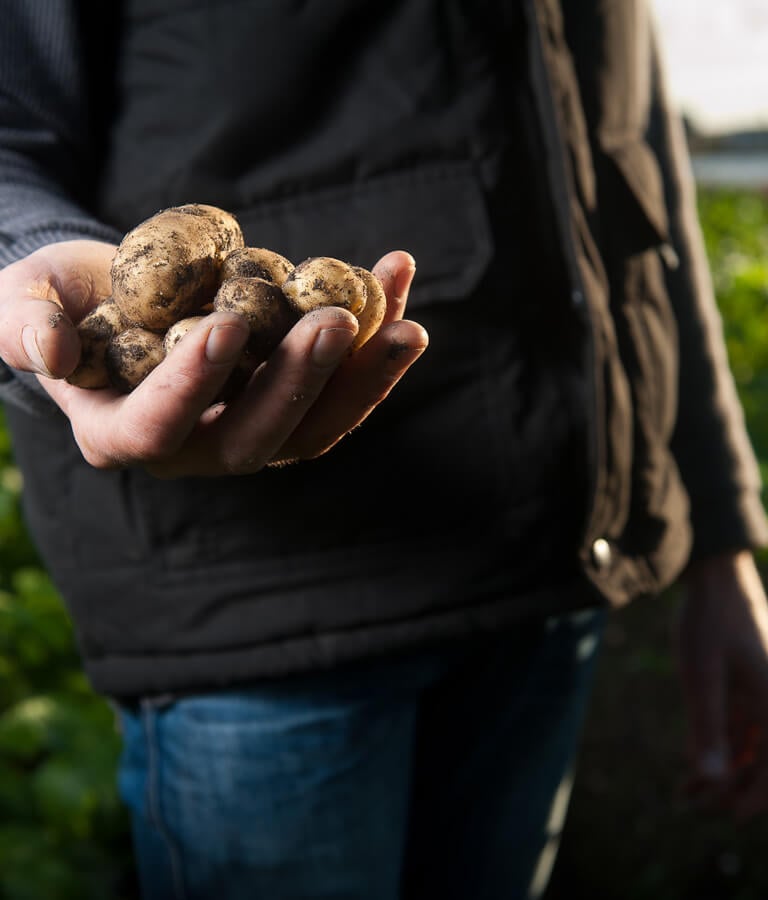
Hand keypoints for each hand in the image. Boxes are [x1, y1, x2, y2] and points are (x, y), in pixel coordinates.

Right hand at [0, 240, 427, 476]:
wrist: (117, 296)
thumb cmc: (60, 300)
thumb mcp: (23, 302)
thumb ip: (24, 325)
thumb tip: (49, 351)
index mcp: (122, 432)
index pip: (157, 426)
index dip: (192, 384)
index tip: (229, 323)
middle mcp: (193, 448)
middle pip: (255, 438)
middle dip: (299, 383)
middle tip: (338, 321)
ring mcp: (248, 431)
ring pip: (313, 428)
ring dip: (362, 379)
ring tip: (406, 324)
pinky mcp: (289, 405)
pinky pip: (338, 389)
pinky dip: (373, 345)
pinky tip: (397, 282)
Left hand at [677, 549, 767, 819]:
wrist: (714, 576)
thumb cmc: (709, 621)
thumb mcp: (701, 675)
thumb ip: (708, 727)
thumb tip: (711, 781)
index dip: (754, 797)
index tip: (728, 815)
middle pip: (762, 762)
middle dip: (730, 788)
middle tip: (690, 802)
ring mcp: (764, 695)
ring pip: (749, 748)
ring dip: (722, 771)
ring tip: (686, 792)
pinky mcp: (750, 687)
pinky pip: (741, 728)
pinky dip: (720, 747)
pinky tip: (693, 762)